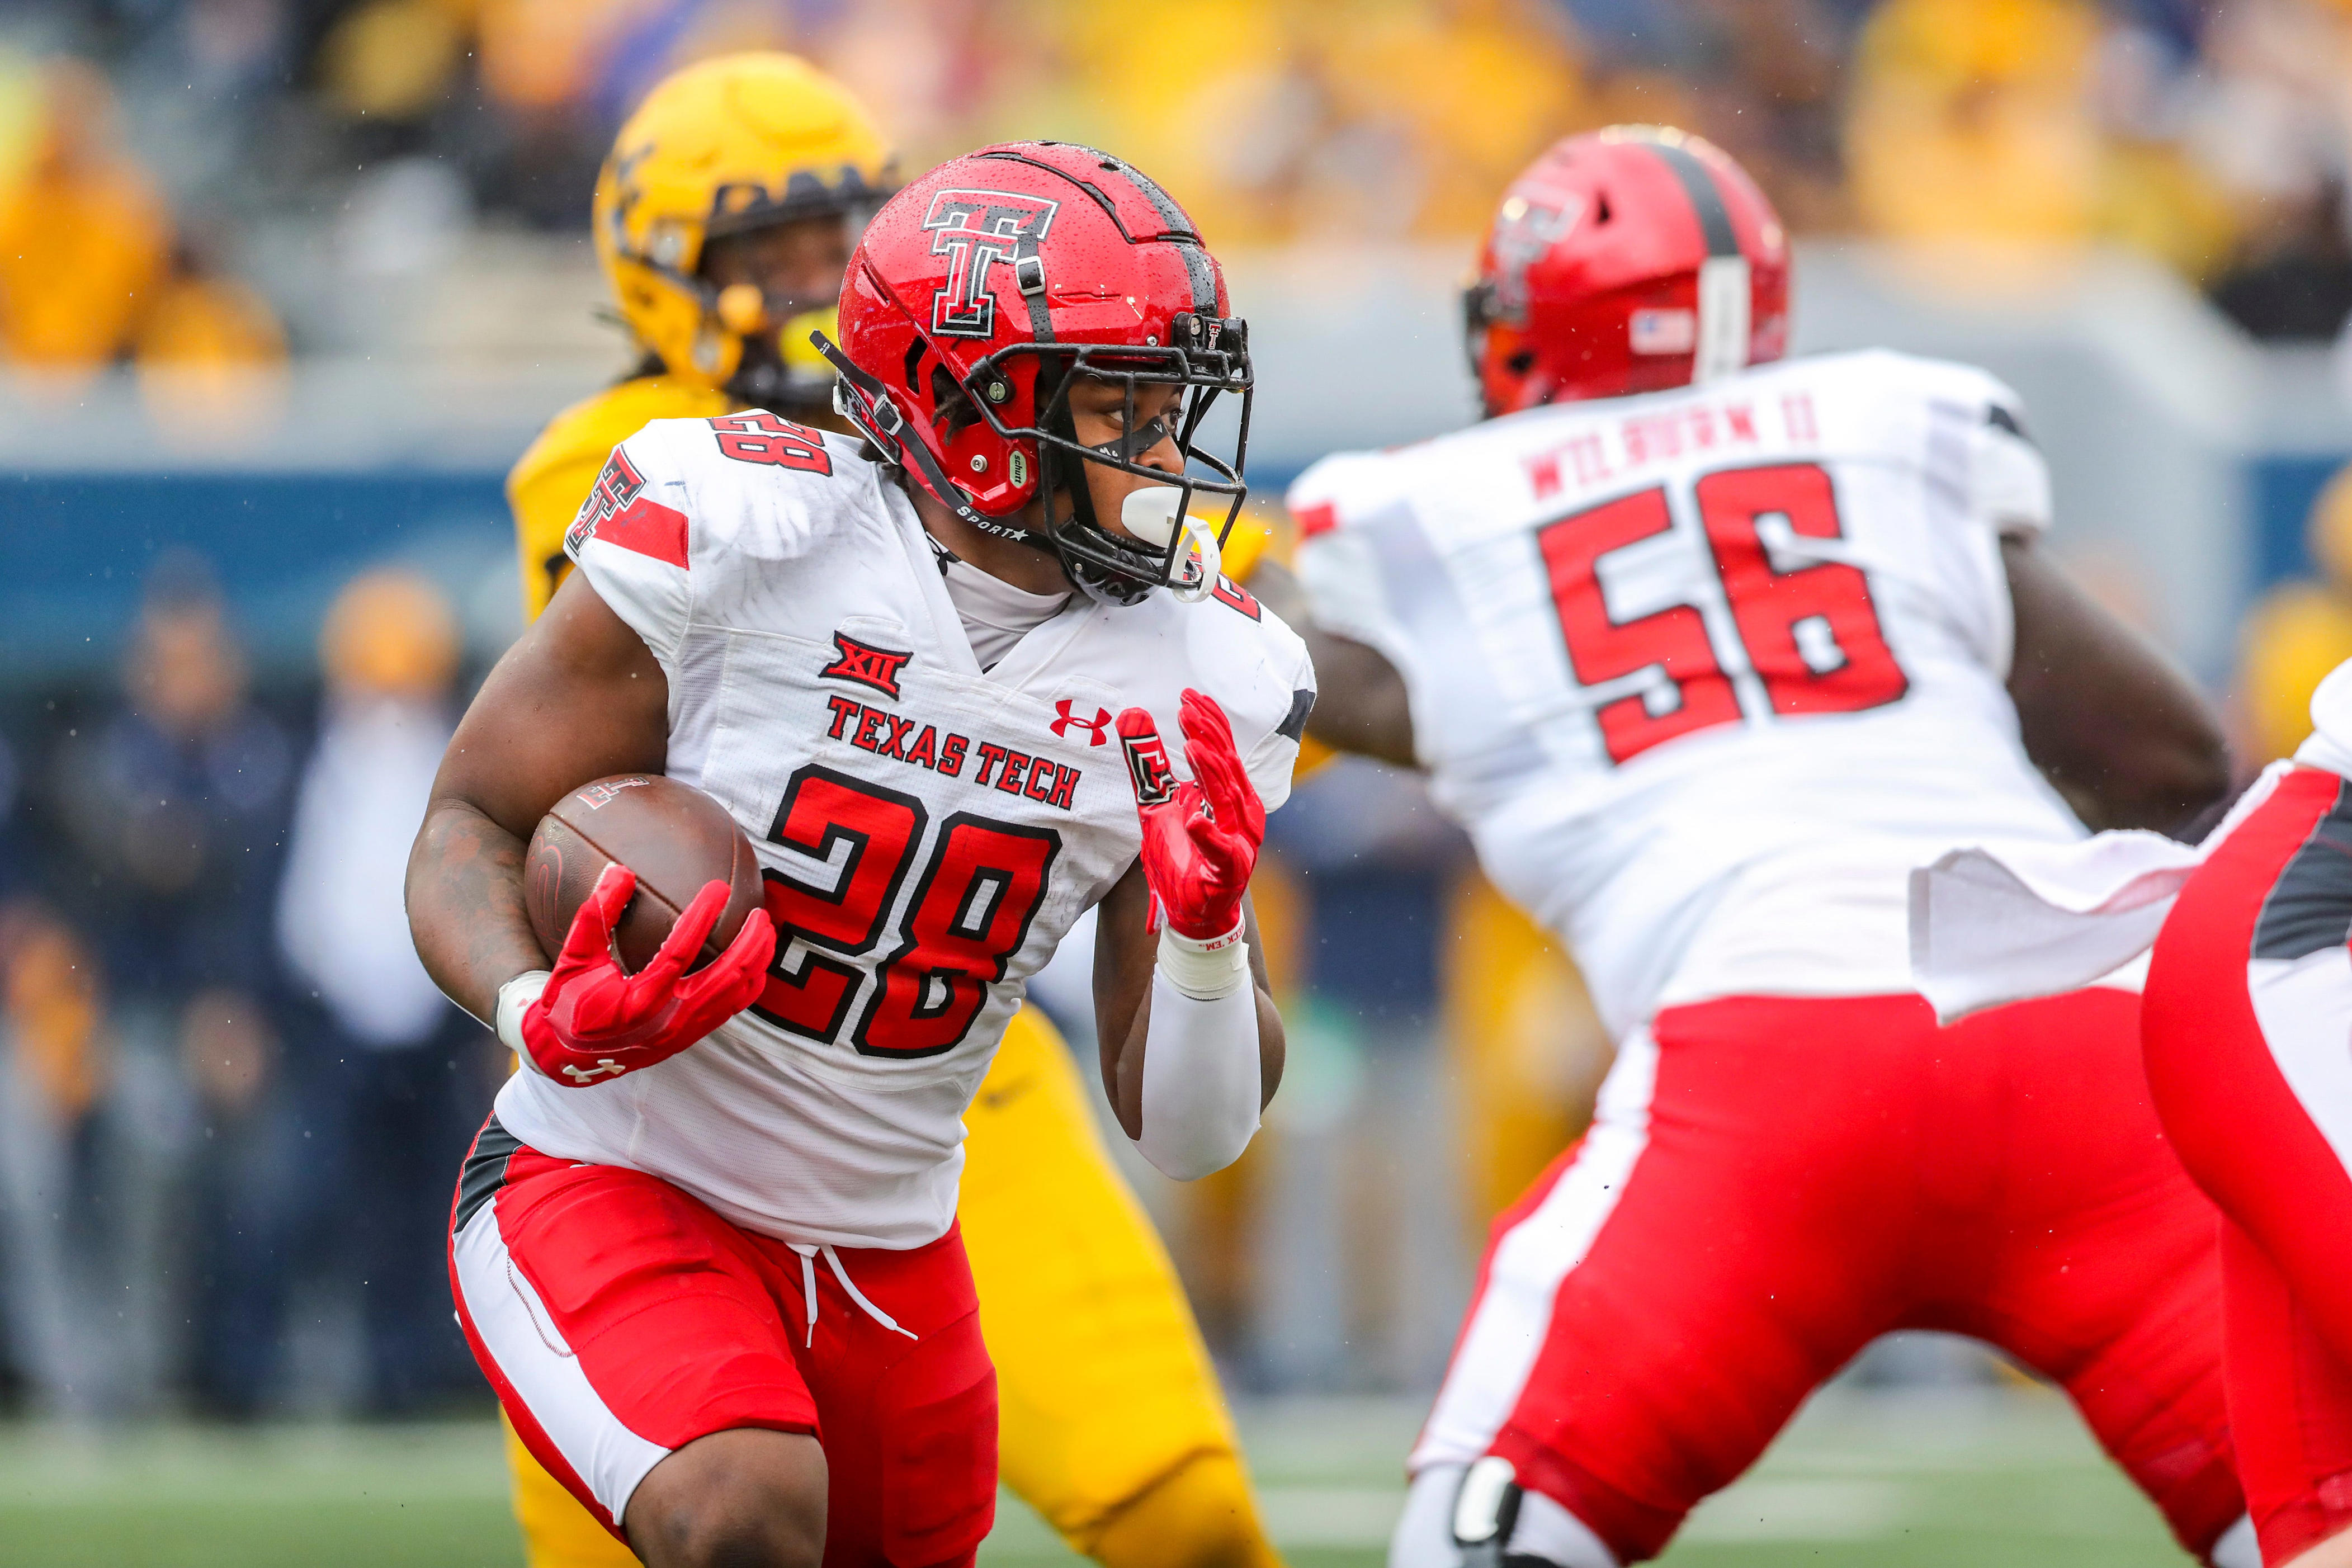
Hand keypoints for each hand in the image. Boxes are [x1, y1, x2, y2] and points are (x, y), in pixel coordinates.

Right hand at [520, 865, 775, 1086]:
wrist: (567, 1058)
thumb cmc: (569, 1004)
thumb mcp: (573, 959)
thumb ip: (596, 915)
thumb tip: (619, 869)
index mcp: (639, 1000)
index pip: (680, 952)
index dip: (702, 917)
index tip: (719, 887)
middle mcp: (668, 1019)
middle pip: (726, 977)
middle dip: (750, 943)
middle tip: (761, 911)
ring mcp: (683, 1032)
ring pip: (735, 995)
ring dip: (756, 962)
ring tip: (766, 931)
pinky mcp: (689, 1038)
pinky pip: (730, 1011)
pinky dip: (749, 986)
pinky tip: (757, 964)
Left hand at [1116, 689, 1266, 940]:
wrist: (1194, 910)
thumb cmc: (1183, 853)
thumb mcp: (1155, 802)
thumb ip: (1146, 763)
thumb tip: (1130, 715)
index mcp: (1228, 793)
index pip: (1222, 750)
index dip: (1208, 722)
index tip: (1188, 696)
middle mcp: (1241, 811)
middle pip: (1228, 768)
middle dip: (1210, 737)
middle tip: (1188, 710)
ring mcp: (1239, 840)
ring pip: (1230, 800)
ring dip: (1213, 773)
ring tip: (1193, 747)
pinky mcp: (1230, 870)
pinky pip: (1222, 850)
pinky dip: (1209, 835)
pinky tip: (1193, 819)